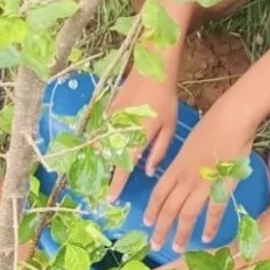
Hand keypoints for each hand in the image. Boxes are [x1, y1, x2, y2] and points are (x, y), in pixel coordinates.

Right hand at [108, 68, 179, 201]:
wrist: (150, 69)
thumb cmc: (164, 98)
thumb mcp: (169, 127)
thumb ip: (158, 151)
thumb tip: (149, 171)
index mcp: (136, 141)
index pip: (123, 171)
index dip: (116, 187)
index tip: (110, 200)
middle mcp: (119, 136)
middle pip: (108, 164)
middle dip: (106, 178)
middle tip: (106, 190)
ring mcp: (110, 125)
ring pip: (101, 151)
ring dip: (102, 164)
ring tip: (102, 174)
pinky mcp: (106, 115)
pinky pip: (100, 136)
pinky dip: (100, 146)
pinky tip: (103, 151)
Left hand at [144, 99, 257, 251]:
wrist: (231, 119)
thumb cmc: (211, 127)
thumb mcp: (187, 147)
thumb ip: (181, 165)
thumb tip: (177, 176)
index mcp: (175, 169)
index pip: (158, 195)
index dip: (151, 210)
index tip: (146, 223)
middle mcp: (184, 180)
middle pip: (168, 210)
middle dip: (160, 229)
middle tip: (155, 245)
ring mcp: (202, 185)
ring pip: (186, 215)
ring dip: (180, 234)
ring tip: (176, 248)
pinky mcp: (221, 187)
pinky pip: (213, 212)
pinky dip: (209, 226)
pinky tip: (205, 239)